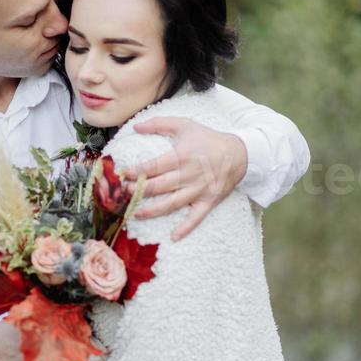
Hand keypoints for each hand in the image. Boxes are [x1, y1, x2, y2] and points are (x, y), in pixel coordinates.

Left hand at [123, 117, 247, 240]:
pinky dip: (185, 228)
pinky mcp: (208, 201)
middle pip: (158, 187)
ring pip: (171, 204)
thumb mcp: (185, 125)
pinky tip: (173, 237)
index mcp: (181, 156)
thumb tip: (136, 127)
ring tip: (135, 214)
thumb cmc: (208, 139)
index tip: (122, 175)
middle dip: (138, 191)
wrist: (239, 153)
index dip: (135, 172)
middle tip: (122, 195)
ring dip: (152, 211)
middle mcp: (189, 175)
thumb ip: (159, 123)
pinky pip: (196, 218)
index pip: (153, 167)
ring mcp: (198, 190)